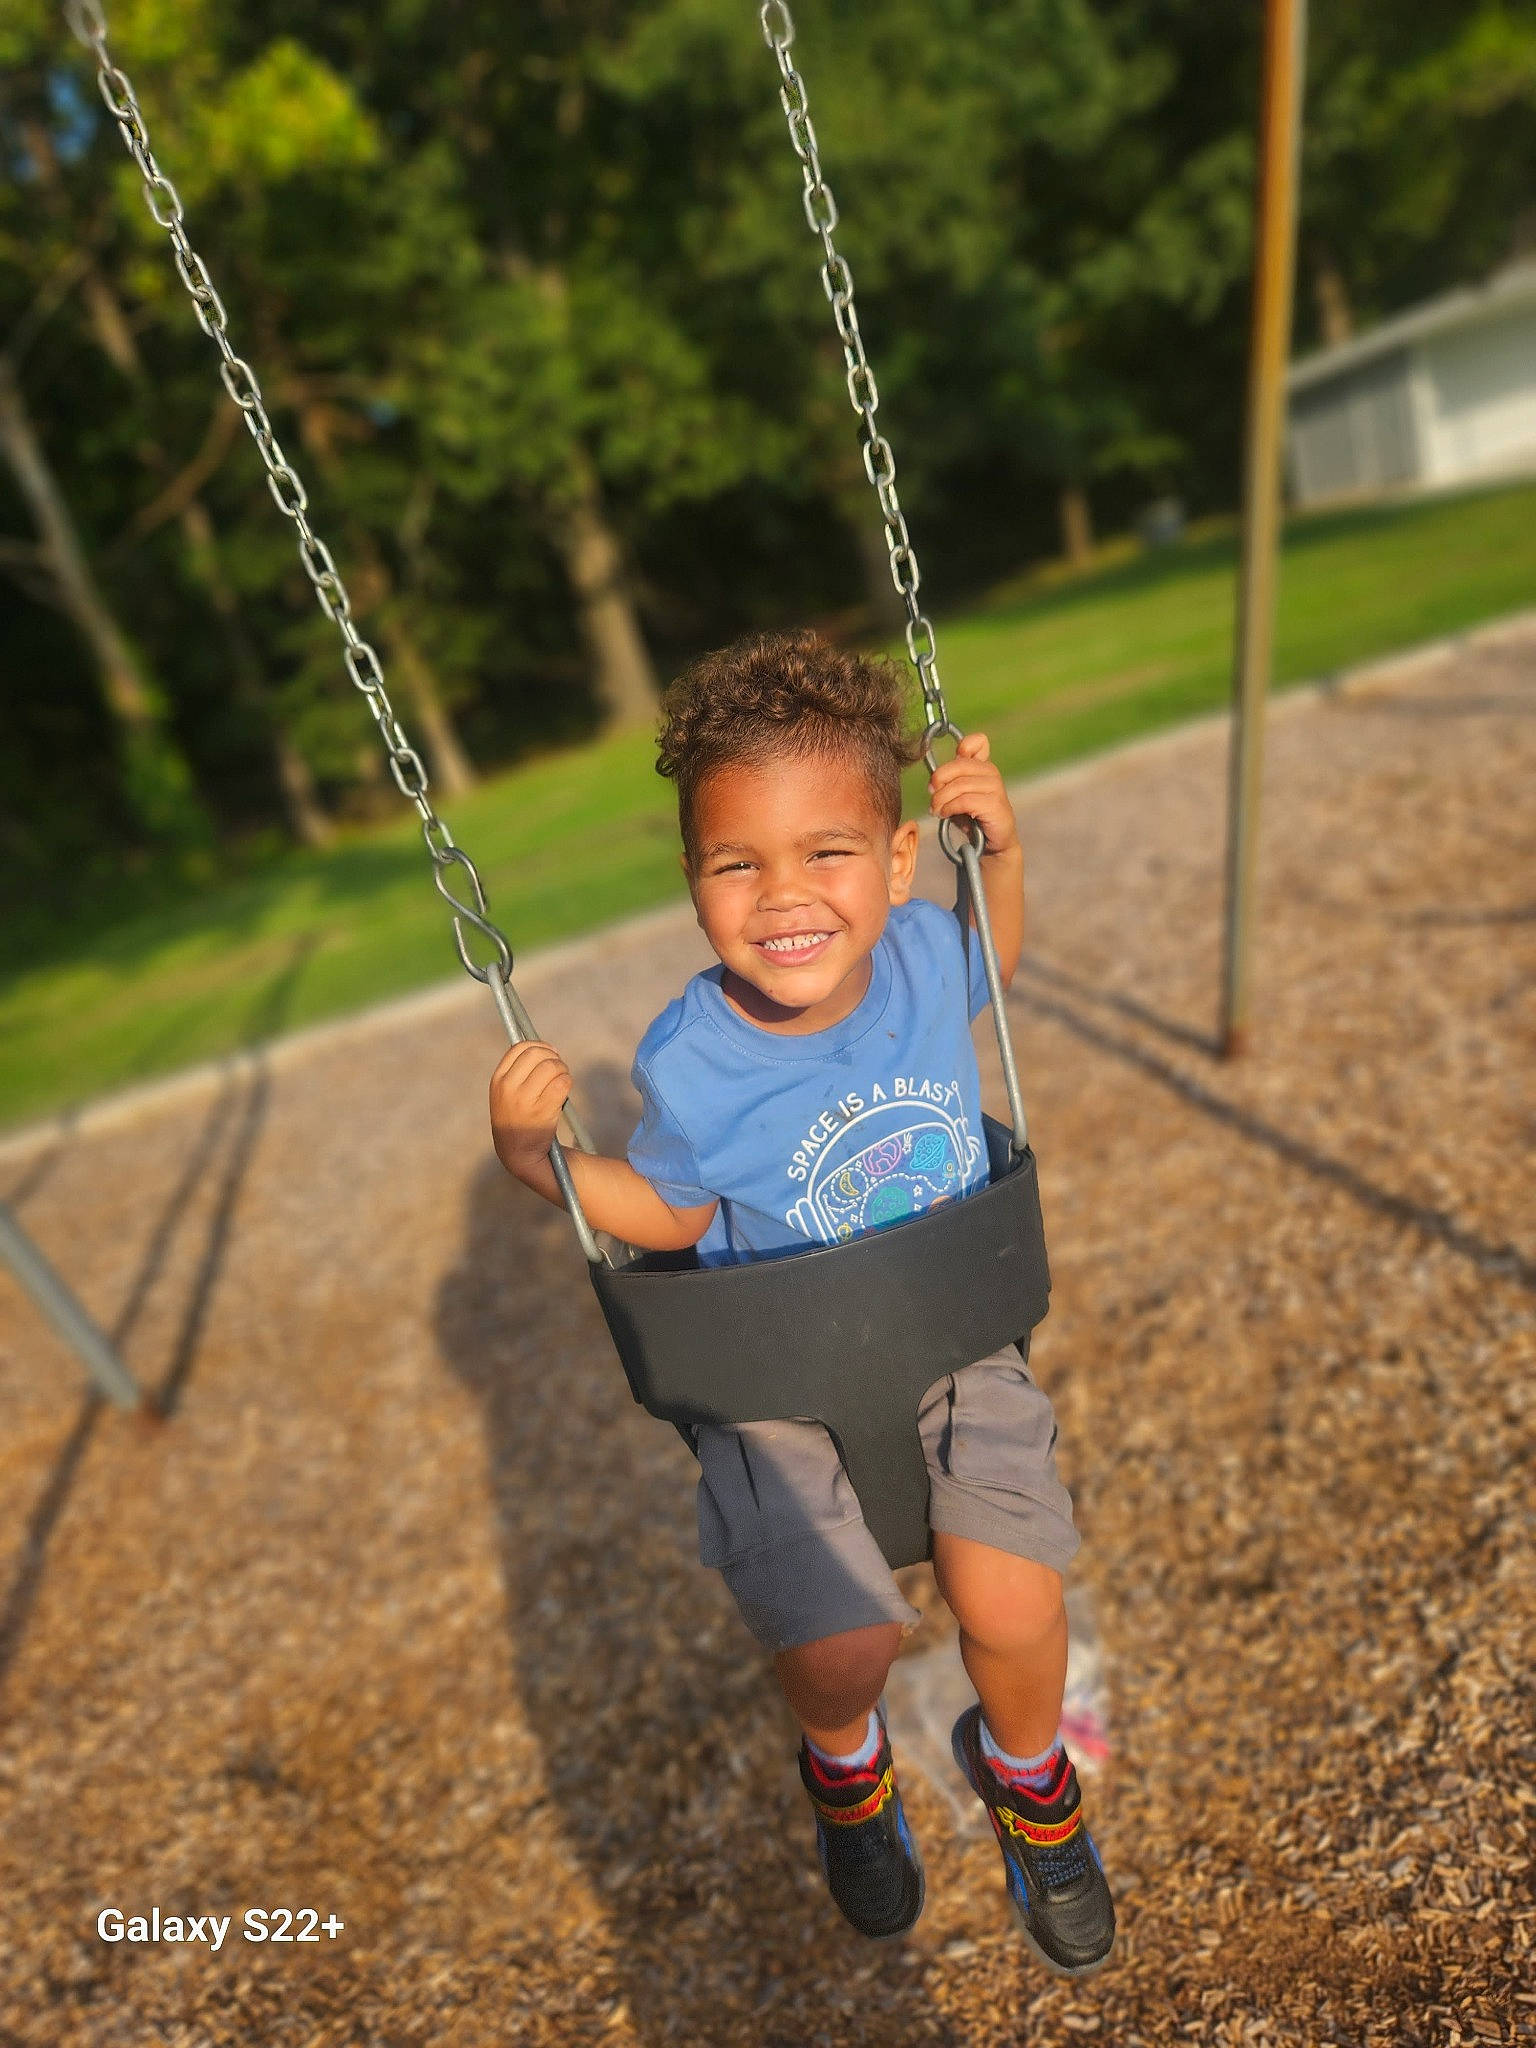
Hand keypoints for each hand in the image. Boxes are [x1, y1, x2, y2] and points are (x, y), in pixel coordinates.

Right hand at [489, 1040, 571, 1176]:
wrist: (518, 1153)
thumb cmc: (516, 1119)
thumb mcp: (506, 1093)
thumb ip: (519, 1071)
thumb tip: (544, 1047)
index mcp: (498, 1080)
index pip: (519, 1048)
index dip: (539, 1045)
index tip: (550, 1052)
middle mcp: (508, 1087)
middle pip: (537, 1053)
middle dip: (554, 1057)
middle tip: (559, 1068)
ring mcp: (525, 1099)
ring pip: (552, 1066)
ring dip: (563, 1070)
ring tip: (562, 1081)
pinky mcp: (543, 1110)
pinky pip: (563, 1083)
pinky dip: (568, 1083)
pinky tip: (563, 1093)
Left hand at [928, 732, 1018, 856]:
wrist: (991, 842)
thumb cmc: (971, 816)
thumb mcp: (957, 795)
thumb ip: (948, 782)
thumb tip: (933, 780)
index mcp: (982, 765)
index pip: (978, 741)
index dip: (962, 747)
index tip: (950, 767)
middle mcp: (991, 772)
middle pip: (958, 764)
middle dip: (939, 780)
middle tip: (931, 794)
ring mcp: (995, 787)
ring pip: (959, 785)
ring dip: (941, 799)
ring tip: (936, 810)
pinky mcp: (995, 804)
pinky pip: (965, 801)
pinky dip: (949, 808)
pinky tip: (945, 815)